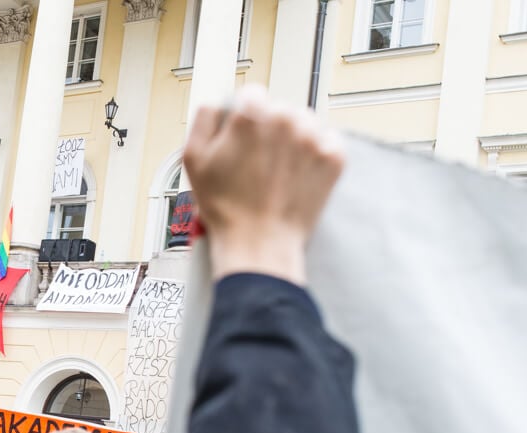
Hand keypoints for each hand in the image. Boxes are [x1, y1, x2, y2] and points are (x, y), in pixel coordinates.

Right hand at [183, 84, 344, 285]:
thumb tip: (218, 102)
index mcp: (251, 114)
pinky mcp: (333, 156)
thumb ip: (204, 118)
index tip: (241, 139)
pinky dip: (313, 154)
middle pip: (278, 109)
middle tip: (256, 162)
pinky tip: (295, 175)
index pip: (251, 95)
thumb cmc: (225, 207)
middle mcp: (285, 118)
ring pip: (303, 122)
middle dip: (268, 130)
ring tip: (277, 171)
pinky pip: (325, 140)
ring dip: (292, 140)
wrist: (260, 243)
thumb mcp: (192, 160)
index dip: (242, 118)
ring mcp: (313, 137)